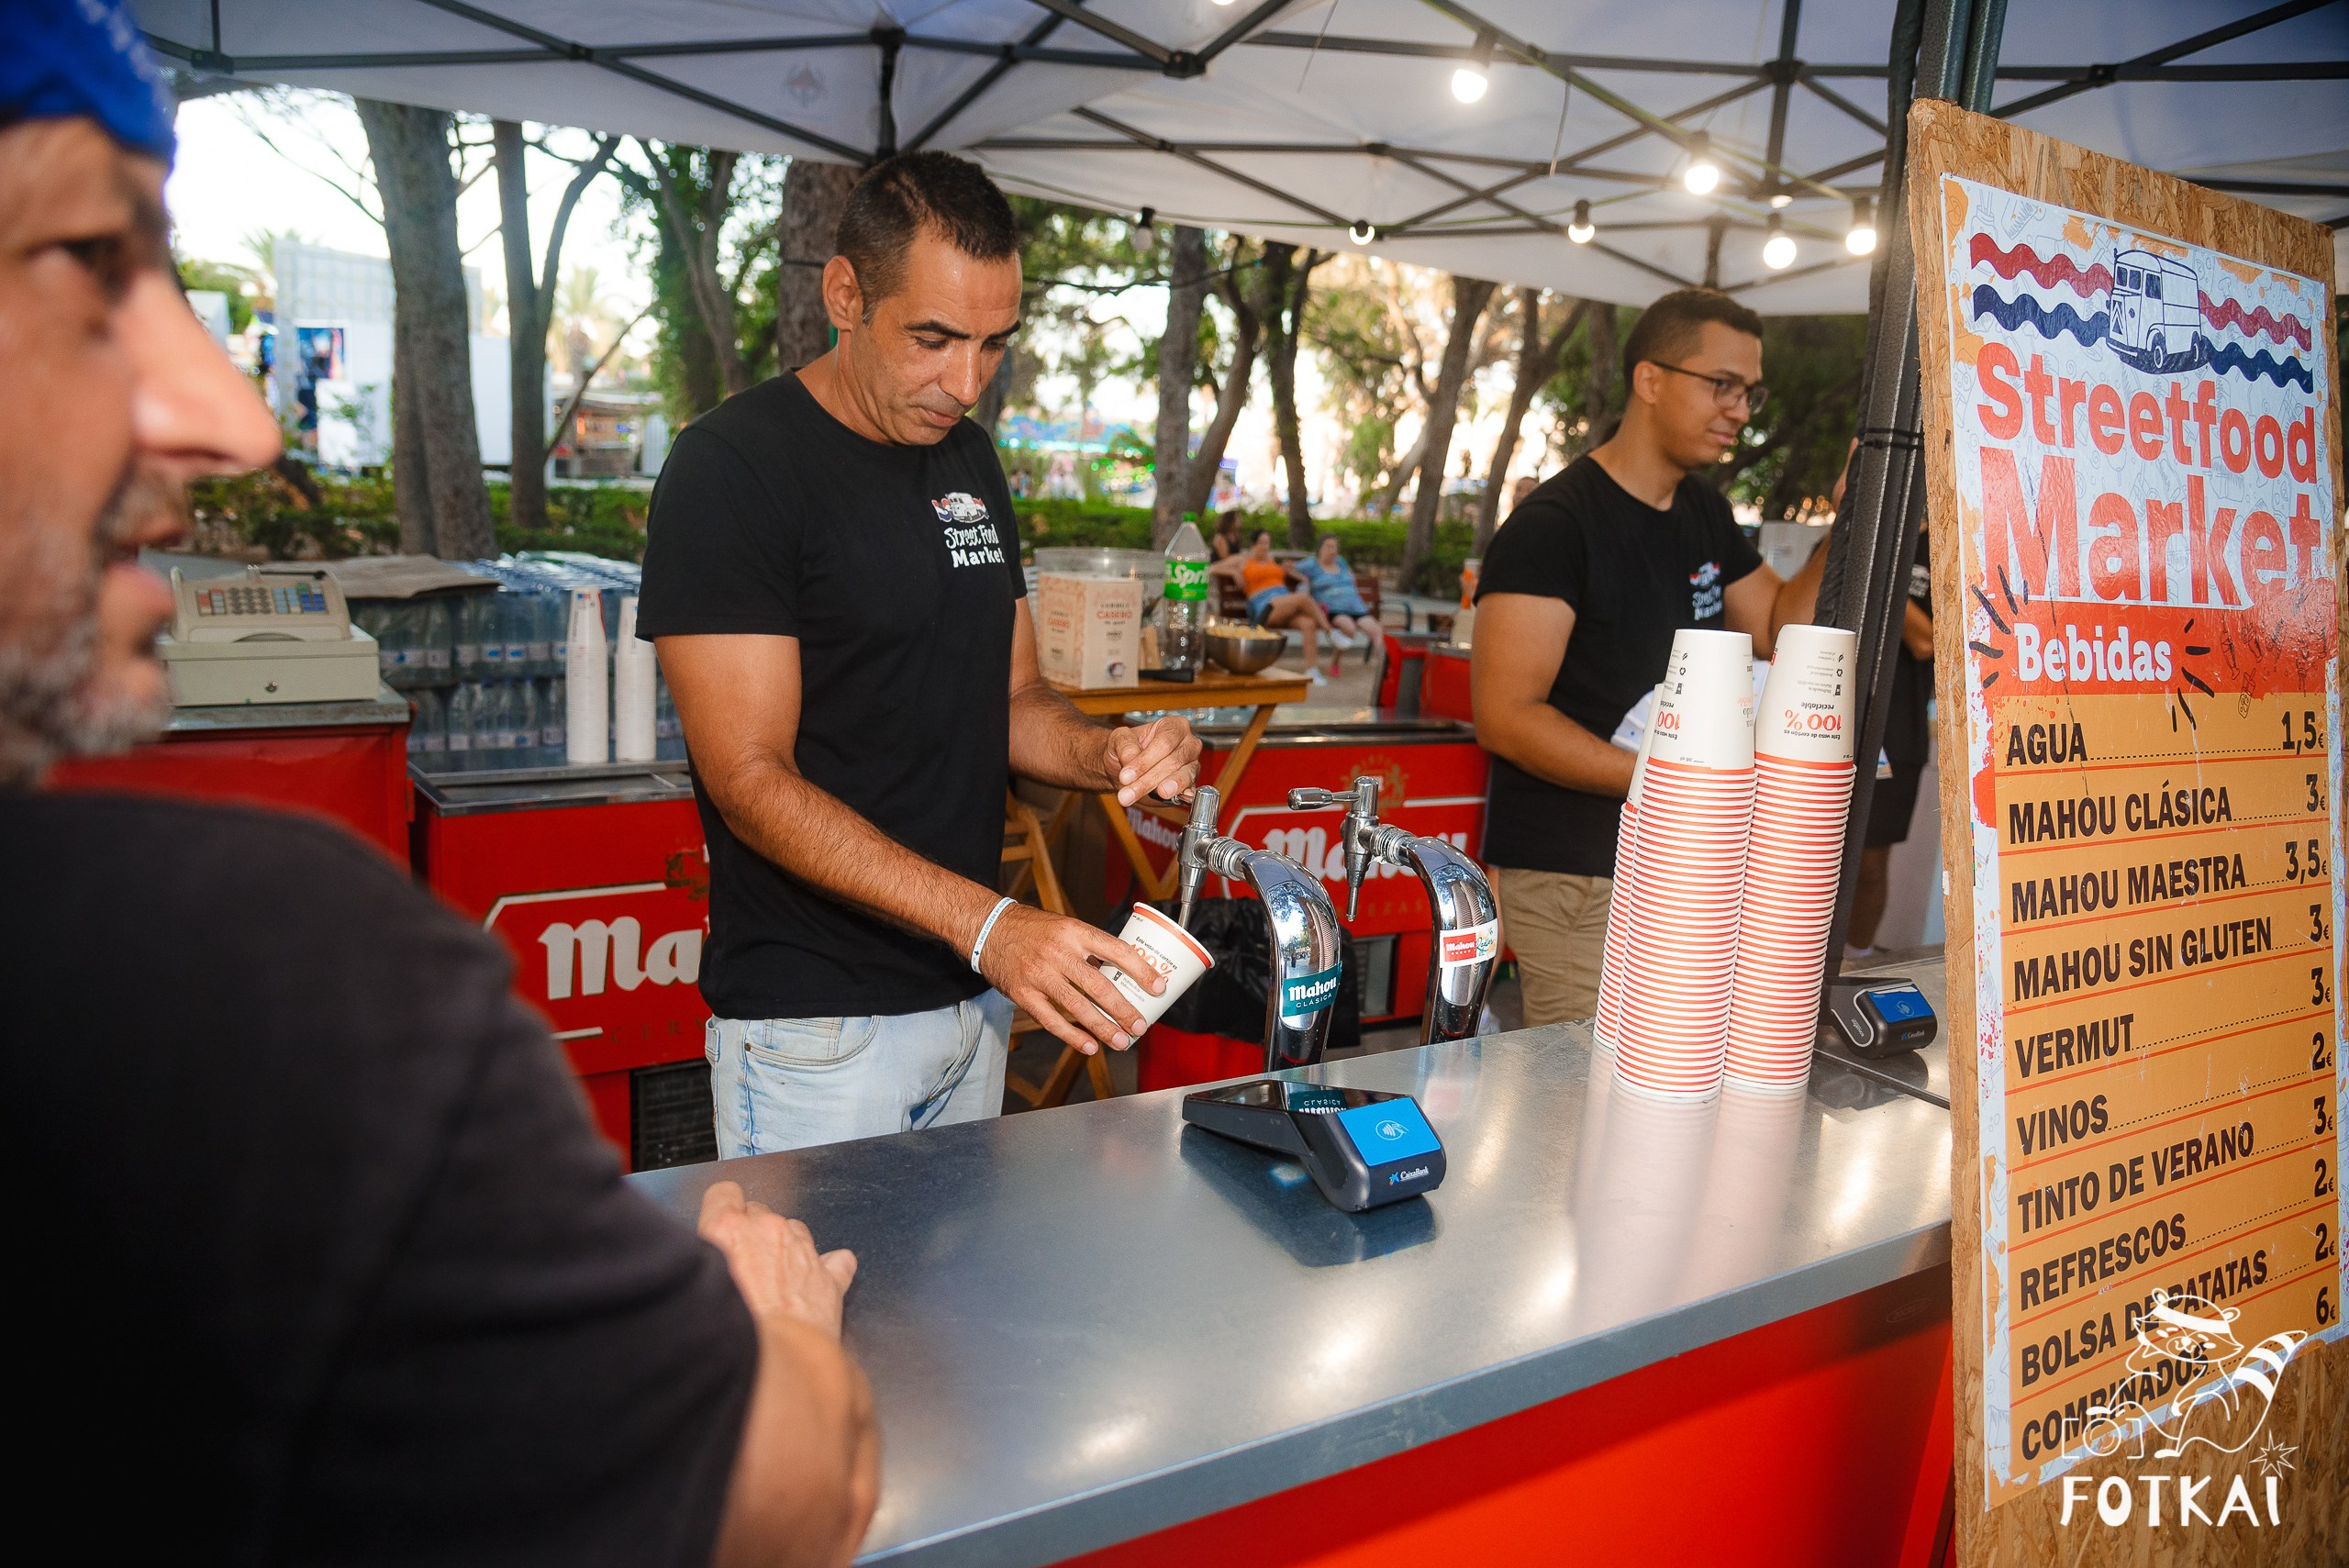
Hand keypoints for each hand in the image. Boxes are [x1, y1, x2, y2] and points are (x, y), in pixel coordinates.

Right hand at [698, 1181, 857, 1339]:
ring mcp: (802, 1247)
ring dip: (786, 1249)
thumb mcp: (696, 1289)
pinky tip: (820, 1281)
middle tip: (745, 1269)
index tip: (724, 1220)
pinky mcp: (829, 1273)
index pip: (724, 1193)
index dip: (724, 1208)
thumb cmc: (728, 1332)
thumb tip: (705, 1261)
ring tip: (774, 1286)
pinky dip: (829, 1268)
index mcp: (727, 1228)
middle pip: (760, 1214)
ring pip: (794, 1230)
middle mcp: (767, 1229)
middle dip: (753, 1234)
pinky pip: (836, 1259)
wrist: (769, 1363)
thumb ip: (705, 1259)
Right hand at [978, 902, 1157, 1054]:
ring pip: (1077, 1007)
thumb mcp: (1065, 927)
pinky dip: (1072, 1036)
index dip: (1140, 970)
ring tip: (1121, 1041)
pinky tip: (1089, 1046)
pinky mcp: (1023, 994)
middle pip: (1098, 986)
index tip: (1158, 986)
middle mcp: (1058, 952)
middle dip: (1123, 1010)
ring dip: (1102, 1027)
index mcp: (1075, 932)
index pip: (1116, 950)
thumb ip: (1090, 948)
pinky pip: (1051, 1020)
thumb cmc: (1033, 929)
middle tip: (1140, 1025)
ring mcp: (1039, 974)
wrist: (989, 929)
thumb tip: (1123, 973)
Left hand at [1106, 716, 1200, 806]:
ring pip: (1182, 777)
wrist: (1127, 769)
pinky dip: (1179, 796)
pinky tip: (1170, 798)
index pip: (1164, 743)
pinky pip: (1189, 791)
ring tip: (1152, 795)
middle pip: (1173, 762)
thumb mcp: (1118, 739)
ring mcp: (1192, 765)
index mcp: (1173, 726)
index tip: (1126, 775)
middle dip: (1148, 779)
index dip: (1145, 760)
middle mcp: (1187, 744)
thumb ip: (1124, 745)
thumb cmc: (1127, 748)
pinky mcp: (1190, 785)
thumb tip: (1131, 758)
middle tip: (1127, 793)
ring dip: (1163, 789)